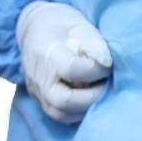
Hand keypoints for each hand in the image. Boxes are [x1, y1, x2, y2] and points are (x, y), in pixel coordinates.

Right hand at [16, 1, 112, 123]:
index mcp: (47, 53)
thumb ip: (93, 43)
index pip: (72, 70)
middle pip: (63, 101)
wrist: (33, 30)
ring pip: (61, 114)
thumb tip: (107, 63)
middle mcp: (39, 78)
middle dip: (92, 97)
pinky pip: (60, 116)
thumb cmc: (60, 25)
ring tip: (99, 92)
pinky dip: (78, 112)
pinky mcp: (41, 101)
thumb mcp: (78, 24)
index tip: (108, 64)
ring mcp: (37, 93)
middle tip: (108, 85)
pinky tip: (89, 99)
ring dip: (85, 108)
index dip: (95, 70)